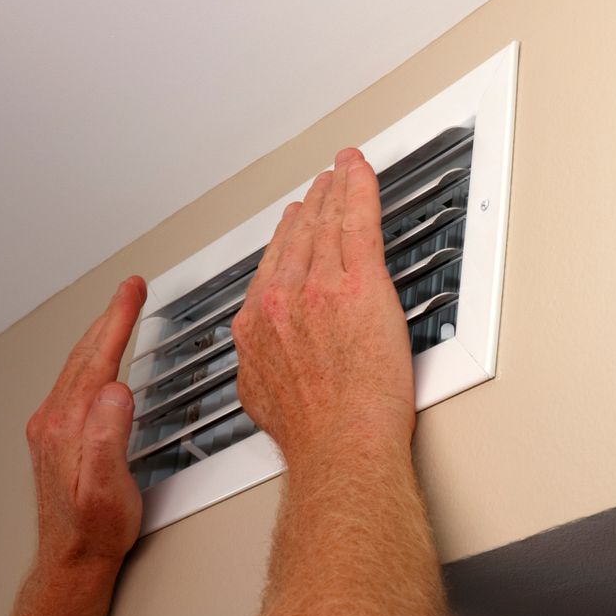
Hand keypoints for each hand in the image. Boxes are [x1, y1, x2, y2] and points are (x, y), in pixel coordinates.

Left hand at [24, 276, 146, 572]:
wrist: (72, 559)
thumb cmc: (96, 528)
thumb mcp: (110, 486)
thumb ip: (109, 435)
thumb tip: (116, 390)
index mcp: (70, 425)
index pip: (98, 358)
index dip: (118, 320)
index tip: (132, 291)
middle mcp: (54, 420)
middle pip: (84, 355)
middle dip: (110, 316)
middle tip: (130, 288)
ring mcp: (51, 427)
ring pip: (77, 366)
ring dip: (99, 334)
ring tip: (118, 313)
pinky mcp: (55, 436)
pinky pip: (74, 382)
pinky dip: (91, 359)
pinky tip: (99, 359)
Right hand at [232, 147, 414, 473]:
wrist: (341, 445)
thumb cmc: (316, 437)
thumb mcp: (265, 399)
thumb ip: (264, 366)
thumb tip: (269, 364)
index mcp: (256, 326)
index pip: (272, 267)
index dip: (286, 239)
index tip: (294, 224)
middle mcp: (281, 300)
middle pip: (296, 238)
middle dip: (311, 208)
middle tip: (321, 188)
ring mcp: (318, 287)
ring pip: (326, 224)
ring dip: (334, 190)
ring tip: (341, 172)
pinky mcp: (357, 282)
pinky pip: (357, 220)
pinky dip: (357, 188)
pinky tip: (359, 171)